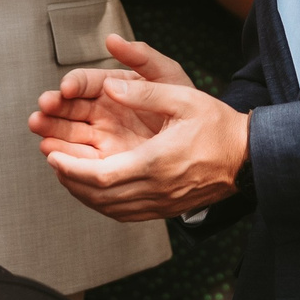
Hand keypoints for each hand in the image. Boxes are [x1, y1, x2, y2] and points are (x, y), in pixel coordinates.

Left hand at [29, 35, 247, 221]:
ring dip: (83, 194)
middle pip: (99, 196)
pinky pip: (125, 213)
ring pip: (109, 208)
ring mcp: (160, 203)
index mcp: (155, 163)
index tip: (52, 155)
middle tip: (53, 162)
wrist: (247, 158)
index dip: (72, 167)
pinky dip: (103, 203)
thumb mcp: (183, 98)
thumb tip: (111, 86)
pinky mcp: (165, 209)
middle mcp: (155, 189)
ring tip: (67, 175)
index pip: (101, 175)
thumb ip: (143, 93)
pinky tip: (95, 190)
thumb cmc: (217, 126)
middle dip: (70, 180)